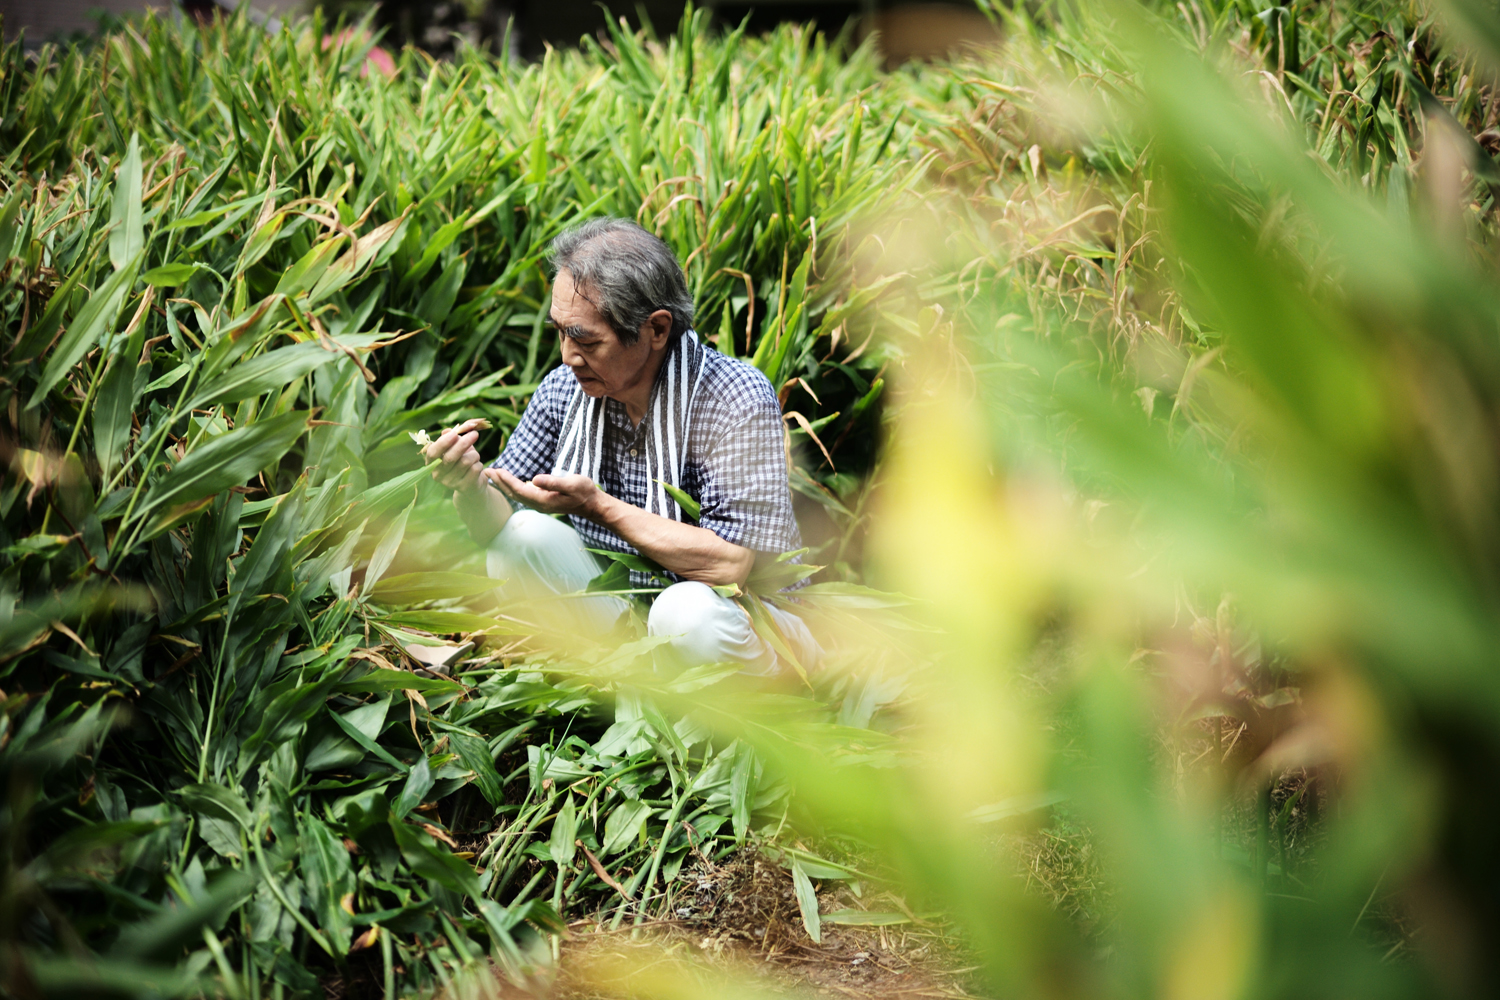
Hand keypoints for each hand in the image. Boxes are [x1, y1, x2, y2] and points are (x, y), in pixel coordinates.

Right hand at [423, 419, 486, 492]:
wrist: (472, 484)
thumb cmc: (462, 461)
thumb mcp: (456, 447)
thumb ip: (452, 438)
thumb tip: (448, 431)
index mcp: (432, 463)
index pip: (433, 453)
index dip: (443, 443)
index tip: (455, 433)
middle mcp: (438, 475)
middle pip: (450, 457)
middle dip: (463, 443)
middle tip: (475, 434)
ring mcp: (451, 483)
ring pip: (465, 462)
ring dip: (474, 455)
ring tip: (475, 456)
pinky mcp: (464, 487)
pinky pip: (474, 469)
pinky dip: (478, 464)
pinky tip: (476, 466)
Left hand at [485, 468, 604, 518]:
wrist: (593, 505)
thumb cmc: (584, 492)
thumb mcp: (572, 484)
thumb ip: (553, 482)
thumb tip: (534, 479)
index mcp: (544, 500)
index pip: (520, 489)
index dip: (506, 480)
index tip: (495, 470)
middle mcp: (539, 505)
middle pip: (514, 494)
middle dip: (500, 483)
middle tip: (486, 471)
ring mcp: (541, 505)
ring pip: (518, 495)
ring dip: (505, 485)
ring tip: (494, 476)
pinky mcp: (544, 502)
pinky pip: (524, 495)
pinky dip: (513, 488)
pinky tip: (510, 483)